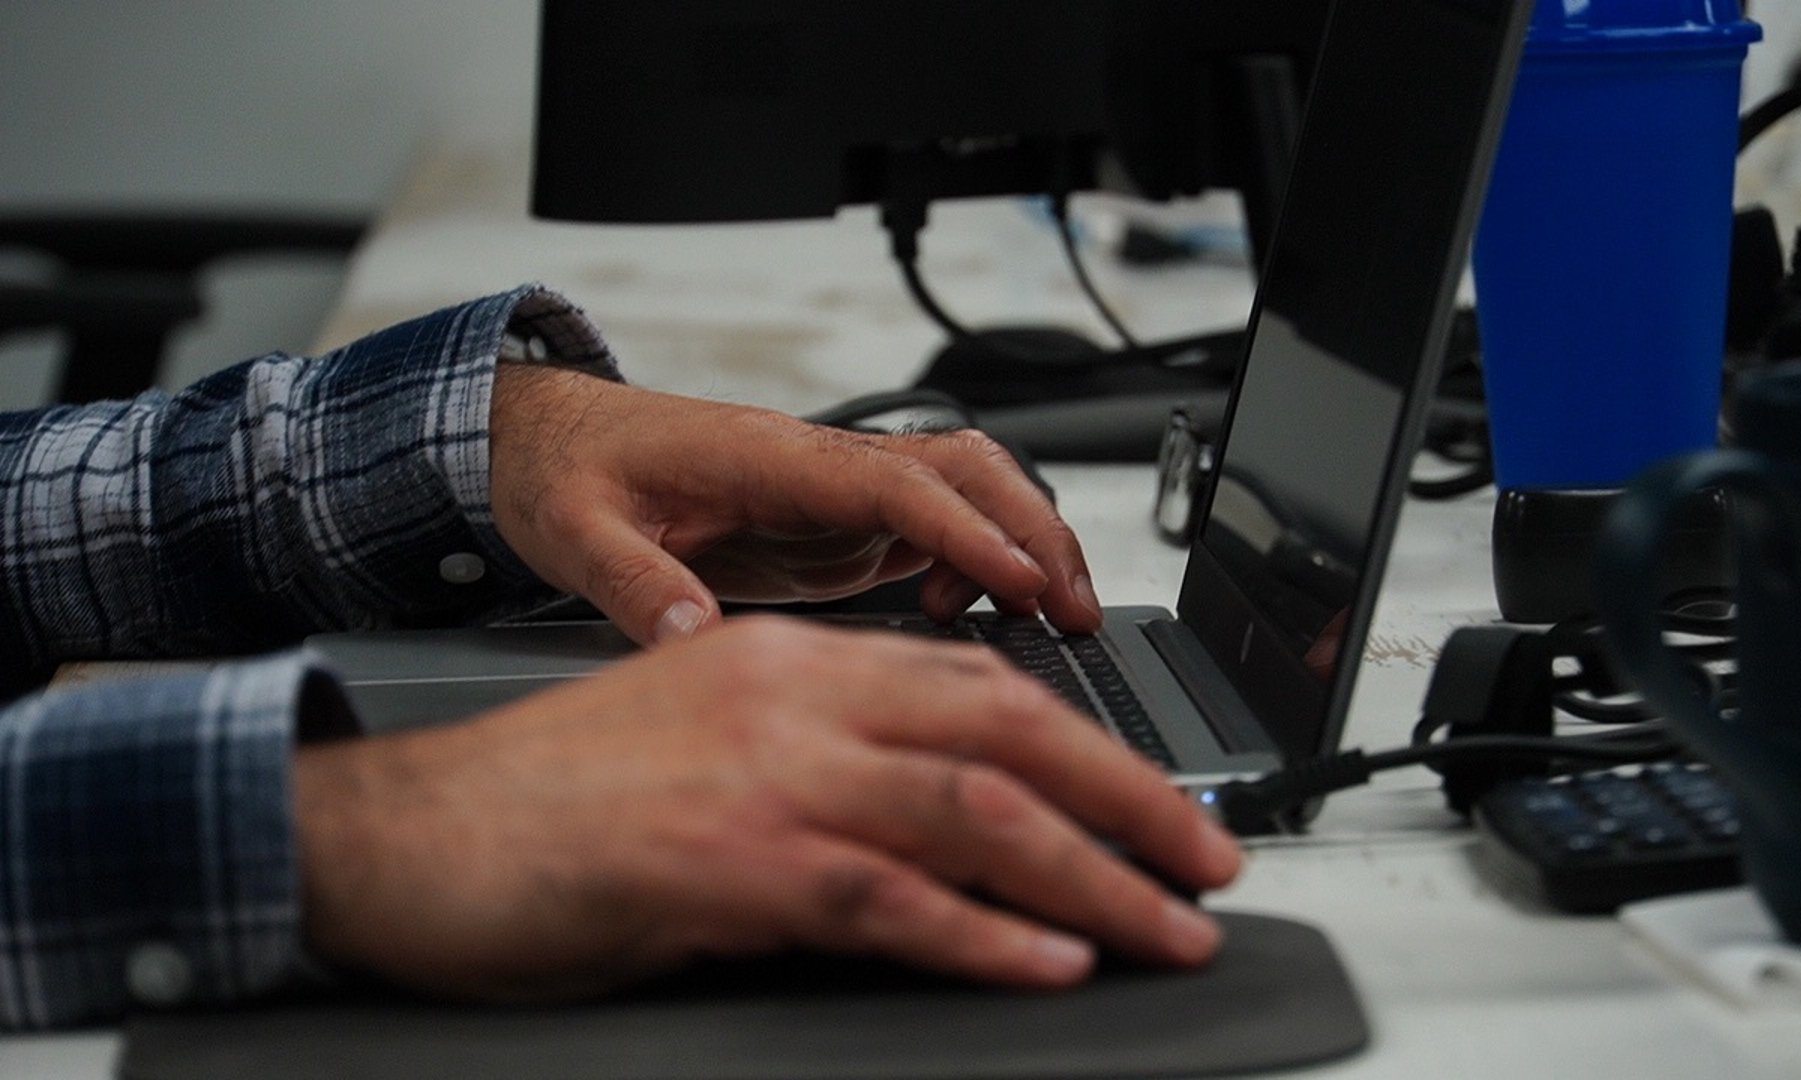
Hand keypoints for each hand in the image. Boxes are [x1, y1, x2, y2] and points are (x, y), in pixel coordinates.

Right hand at [293, 617, 1241, 1000]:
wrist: (404, 835)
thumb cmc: (547, 802)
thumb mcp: (706, 748)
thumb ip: (826, 768)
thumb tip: (949, 833)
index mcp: (790, 659)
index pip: (979, 684)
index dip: (1091, 744)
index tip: (1158, 801)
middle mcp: (791, 695)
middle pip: (1007, 731)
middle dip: (1131, 800)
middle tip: (1210, 860)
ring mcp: (762, 774)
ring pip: (975, 810)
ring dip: (1094, 875)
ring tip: (1170, 926)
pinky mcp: (725, 861)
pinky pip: (889, 898)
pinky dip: (985, 934)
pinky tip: (1051, 961)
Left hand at [488, 364, 1101, 644]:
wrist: (551, 440)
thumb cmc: (567, 473)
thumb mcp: (579, 533)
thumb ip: (637, 586)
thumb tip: (695, 640)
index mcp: (769, 459)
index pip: (897, 484)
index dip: (968, 532)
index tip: (1024, 582)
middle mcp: (819, 466)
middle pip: (962, 468)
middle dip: (1033, 527)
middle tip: (1076, 608)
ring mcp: (834, 493)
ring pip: (963, 490)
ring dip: (1019, 541)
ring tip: (1054, 615)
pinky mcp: (834, 522)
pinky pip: (931, 529)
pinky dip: (973, 566)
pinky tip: (962, 616)